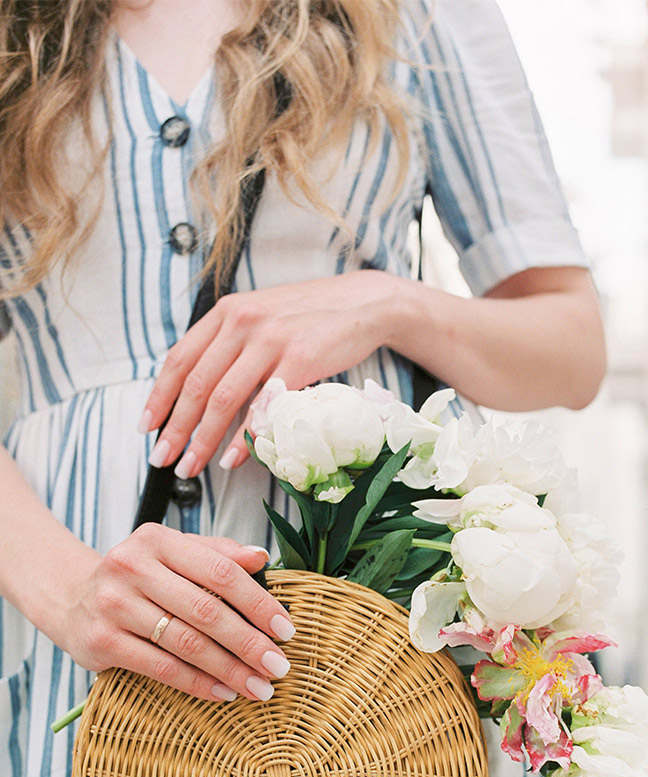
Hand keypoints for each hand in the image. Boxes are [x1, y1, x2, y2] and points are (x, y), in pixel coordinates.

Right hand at [54, 524, 295, 702]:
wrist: (73, 597)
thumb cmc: (142, 576)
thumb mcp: (175, 553)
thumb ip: (218, 553)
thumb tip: (261, 557)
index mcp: (157, 541)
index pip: (220, 571)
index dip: (258, 602)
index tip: (285, 629)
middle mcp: (131, 568)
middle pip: (206, 610)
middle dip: (249, 642)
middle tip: (279, 665)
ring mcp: (113, 605)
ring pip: (186, 643)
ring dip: (230, 669)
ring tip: (259, 686)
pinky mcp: (101, 641)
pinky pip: (160, 667)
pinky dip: (197, 683)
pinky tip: (224, 692)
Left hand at [139, 270, 403, 478]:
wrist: (365, 304)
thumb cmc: (313, 316)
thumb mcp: (264, 316)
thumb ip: (233, 342)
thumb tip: (203, 387)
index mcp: (227, 313)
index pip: (179, 358)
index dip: (159, 396)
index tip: (147, 427)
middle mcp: (243, 323)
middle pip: (196, 384)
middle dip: (175, 427)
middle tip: (163, 458)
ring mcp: (271, 341)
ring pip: (223, 398)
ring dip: (203, 439)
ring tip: (192, 465)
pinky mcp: (301, 360)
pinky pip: (263, 405)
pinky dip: (245, 436)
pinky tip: (234, 457)